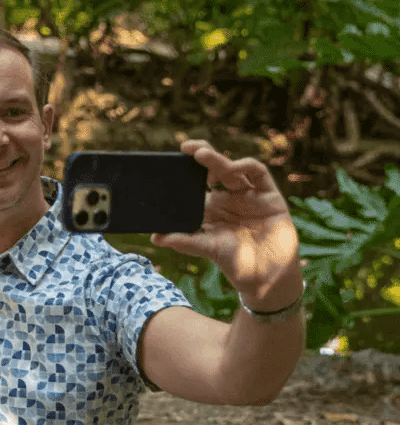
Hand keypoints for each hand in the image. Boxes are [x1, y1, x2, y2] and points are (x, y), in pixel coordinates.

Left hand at [150, 140, 302, 309]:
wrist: (266, 277)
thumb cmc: (235, 263)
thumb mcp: (206, 249)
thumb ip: (184, 240)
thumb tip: (155, 237)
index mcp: (211, 208)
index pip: (196, 184)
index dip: (186, 172)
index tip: (169, 163)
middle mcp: (229, 198)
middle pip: (214, 169)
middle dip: (201, 154)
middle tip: (185, 147)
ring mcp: (249, 196)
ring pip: (233, 169)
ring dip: (217, 160)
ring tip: (201, 156)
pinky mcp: (269, 196)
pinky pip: (258, 174)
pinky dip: (245, 166)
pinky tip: (233, 168)